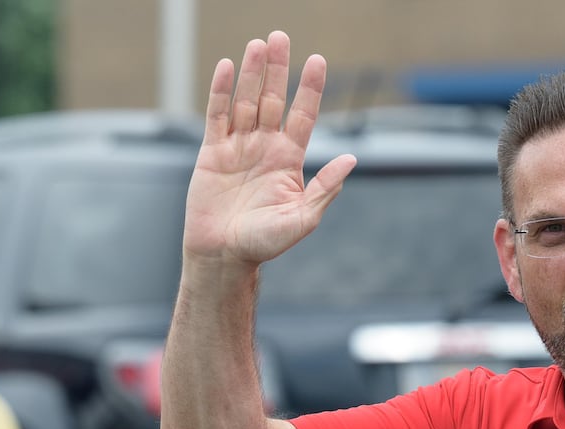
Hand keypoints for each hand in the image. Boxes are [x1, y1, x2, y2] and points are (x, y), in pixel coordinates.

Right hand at [183, 30, 356, 264]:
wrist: (224, 255)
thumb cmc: (264, 243)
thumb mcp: (303, 218)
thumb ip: (325, 188)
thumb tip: (352, 160)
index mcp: (289, 160)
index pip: (303, 115)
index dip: (310, 88)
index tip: (318, 60)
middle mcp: (265, 147)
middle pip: (274, 99)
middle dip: (278, 68)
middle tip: (280, 36)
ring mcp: (238, 147)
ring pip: (247, 101)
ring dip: (252, 73)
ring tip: (259, 43)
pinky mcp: (212, 152)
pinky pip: (218, 115)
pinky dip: (223, 91)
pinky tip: (229, 66)